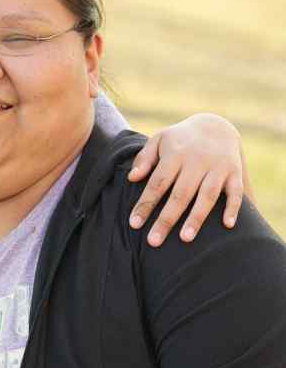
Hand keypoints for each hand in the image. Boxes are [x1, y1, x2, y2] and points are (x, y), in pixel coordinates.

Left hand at [128, 113, 247, 246]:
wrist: (215, 126)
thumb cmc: (179, 139)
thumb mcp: (159, 140)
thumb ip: (144, 158)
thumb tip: (131, 178)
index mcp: (174, 154)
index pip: (157, 183)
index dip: (145, 204)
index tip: (134, 224)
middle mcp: (196, 161)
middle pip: (180, 194)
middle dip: (166, 218)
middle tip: (154, 241)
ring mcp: (217, 167)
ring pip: (206, 195)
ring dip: (196, 217)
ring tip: (185, 239)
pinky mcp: (234, 172)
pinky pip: (235, 192)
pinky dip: (233, 207)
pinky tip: (228, 225)